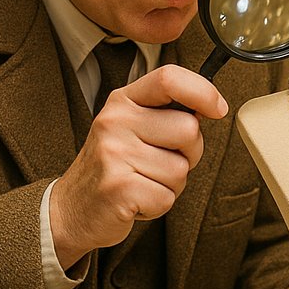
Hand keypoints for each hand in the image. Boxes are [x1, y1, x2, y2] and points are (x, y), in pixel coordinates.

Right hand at [51, 64, 227, 269]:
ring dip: (171, 183)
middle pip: (189, 129)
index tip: (217, 108)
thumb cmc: (113, 167)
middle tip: (160, 162)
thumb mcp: (132, 128)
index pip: (169, 78)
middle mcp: (115, 122)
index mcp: (123, 102)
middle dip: (188, 153)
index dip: (203, 91)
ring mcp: (114, 154)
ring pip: (181, 169)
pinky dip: (159, 205)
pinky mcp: (119, 188)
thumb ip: (166, 113)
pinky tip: (136, 200)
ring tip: (143, 181)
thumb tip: (211, 107)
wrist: (71, 209)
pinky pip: (168, 197)